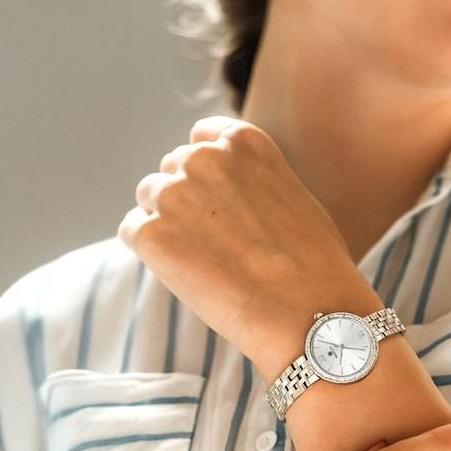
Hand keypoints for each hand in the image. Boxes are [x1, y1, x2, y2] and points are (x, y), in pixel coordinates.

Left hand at [116, 116, 360, 360]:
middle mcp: (205, 157)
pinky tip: (190, 276)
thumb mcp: (293, 198)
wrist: (309, 312)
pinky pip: (134, 233)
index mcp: (243, 142)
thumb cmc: (315, 266)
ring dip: (168, 227)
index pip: (201, 138)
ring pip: (149, 200)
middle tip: (216, 246)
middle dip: (187, 203)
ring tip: (207, 264)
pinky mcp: (152, 234)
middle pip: (172, 170)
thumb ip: (255, 182)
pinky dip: (154, 255)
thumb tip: (230, 194)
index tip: (220, 204)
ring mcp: (174, 194)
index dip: (207, 175)